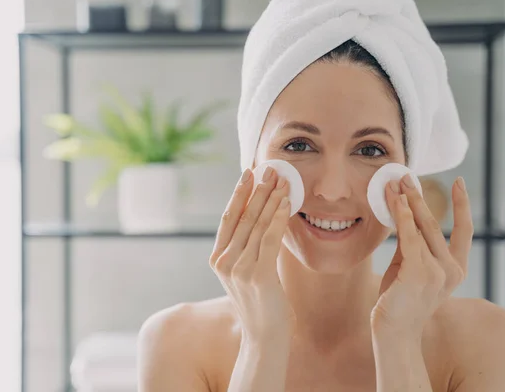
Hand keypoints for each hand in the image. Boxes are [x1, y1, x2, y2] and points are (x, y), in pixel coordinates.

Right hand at [209, 167, 293, 343]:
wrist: (264, 336)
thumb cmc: (260, 303)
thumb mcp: (246, 272)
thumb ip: (246, 248)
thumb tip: (260, 217)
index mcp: (218, 259)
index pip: (229, 218)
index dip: (239, 194)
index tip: (249, 174)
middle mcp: (224, 261)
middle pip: (243, 217)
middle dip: (257, 190)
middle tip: (268, 169)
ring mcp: (238, 268)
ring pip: (257, 224)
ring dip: (271, 199)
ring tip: (281, 180)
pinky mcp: (257, 275)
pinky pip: (270, 238)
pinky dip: (279, 217)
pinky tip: (286, 202)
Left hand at [371, 174, 473, 336]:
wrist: (393, 330)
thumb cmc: (399, 299)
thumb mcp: (409, 267)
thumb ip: (411, 244)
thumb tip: (403, 213)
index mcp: (455, 269)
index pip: (464, 232)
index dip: (463, 206)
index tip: (460, 183)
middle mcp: (452, 270)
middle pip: (437, 224)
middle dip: (420, 197)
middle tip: (406, 176)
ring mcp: (438, 272)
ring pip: (421, 227)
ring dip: (406, 202)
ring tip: (394, 183)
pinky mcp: (419, 272)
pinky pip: (409, 237)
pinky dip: (402, 216)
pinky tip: (396, 201)